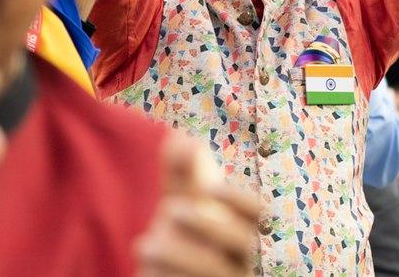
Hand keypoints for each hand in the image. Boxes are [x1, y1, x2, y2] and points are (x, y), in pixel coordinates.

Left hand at [138, 134, 258, 276]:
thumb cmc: (179, 237)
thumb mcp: (177, 205)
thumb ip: (180, 173)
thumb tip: (181, 136)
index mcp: (238, 228)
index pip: (255, 212)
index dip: (238, 199)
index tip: (209, 188)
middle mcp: (239, 258)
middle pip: (242, 242)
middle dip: (207, 224)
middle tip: (169, 210)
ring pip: (215, 271)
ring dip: (176, 254)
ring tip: (142, 246)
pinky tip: (146, 271)